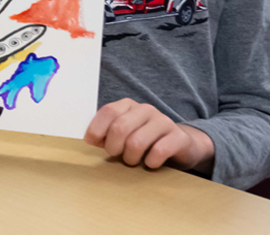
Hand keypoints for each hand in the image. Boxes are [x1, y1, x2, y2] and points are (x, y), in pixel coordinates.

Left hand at [85, 99, 214, 171]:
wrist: (179, 144)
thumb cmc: (142, 140)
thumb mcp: (122, 133)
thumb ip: (105, 133)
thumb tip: (90, 139)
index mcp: (128, 105)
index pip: (108, 112)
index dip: (96, 130)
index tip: (92, 143)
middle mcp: (146, 110)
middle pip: (120, 127)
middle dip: (113, 147)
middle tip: (115, 155)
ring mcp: (164, 122)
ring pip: (137, 142)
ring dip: (130, 158)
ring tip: (132, 160)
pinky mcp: (178, 137)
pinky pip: (158, 152)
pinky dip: (150, 162)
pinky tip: (150, 163)